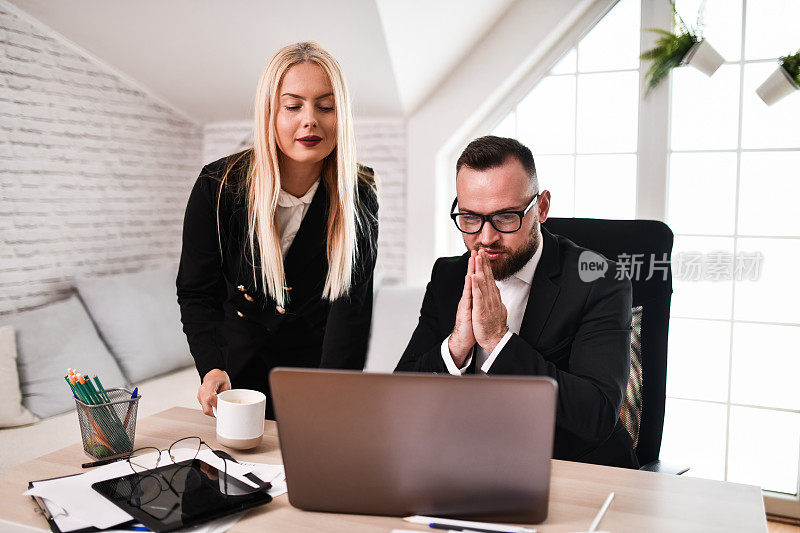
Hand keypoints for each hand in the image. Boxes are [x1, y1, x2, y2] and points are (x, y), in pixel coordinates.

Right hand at [197, 369, 230, 416]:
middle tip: (221, 412)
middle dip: (214, 413)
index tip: (223, 408)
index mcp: (209, 386)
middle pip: (206, 409)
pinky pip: (204, 406)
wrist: (213, 374)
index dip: (217, 405)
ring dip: (212, 411)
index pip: (211, 399)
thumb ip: (225, 395)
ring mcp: (200, 395)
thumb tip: (225, 405)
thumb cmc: (220, 377)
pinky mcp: (200, 398)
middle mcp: (202, 391)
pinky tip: (215, 405)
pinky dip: (210, 407)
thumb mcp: (226, 384)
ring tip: (219, 407)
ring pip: (204, 409)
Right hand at [448, 250, 476, 366]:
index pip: (477, 279)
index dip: (479, 267)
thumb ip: (478, 300)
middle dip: (474, 264)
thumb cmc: (470, 326)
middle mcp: (468, 298)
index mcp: (473, 297)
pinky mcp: (465, 310)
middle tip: (476, 250)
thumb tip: (481, 292)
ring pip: (469, 284)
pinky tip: (470, 277)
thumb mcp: (476, 310)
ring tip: (472, 258)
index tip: (482, 256)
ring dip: (471, 270)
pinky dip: (469, 286)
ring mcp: (466, 303)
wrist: (463, 340)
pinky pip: (467, 296)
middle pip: (472, 278)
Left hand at [471, 249, 508, 353]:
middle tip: (481, 250)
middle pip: (487, 276)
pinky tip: (473, 276)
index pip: (489, 278)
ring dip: (480, 269)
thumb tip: (495, 291)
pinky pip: (478, 295)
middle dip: (483, 262)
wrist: (496, 339)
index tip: (483, 255)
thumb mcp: (496, 308)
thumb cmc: (494, 326)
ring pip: (483, 282)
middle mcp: (491, 297)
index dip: (486, 266)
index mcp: (493, 296)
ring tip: (477, 257)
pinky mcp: (481, 309)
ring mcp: (486, 302)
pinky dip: (475, 285)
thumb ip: (494, 298)